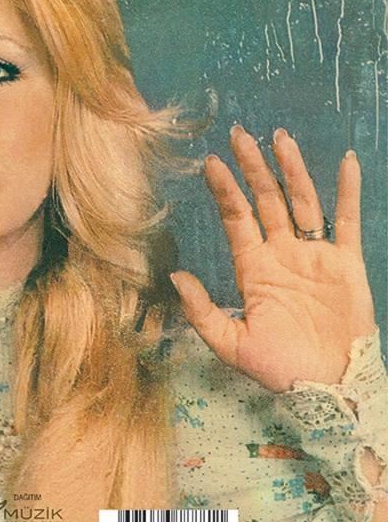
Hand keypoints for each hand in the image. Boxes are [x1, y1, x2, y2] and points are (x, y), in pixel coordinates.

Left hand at [171, 125, 376, 392]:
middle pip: (265, 200)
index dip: (225, 191)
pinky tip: (344, 162)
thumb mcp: (230, 343)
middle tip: (239, 134)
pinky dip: (347, 191)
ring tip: (279, 137)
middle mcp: (281, 254)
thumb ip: (202, 310)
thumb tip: (174, 275)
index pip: (237, 219)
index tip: (211, 162)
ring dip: (291, 170)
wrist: (328, 387)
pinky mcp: (345, 263)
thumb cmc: (279, 368)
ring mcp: (313, 255)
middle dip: (252, 168)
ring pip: (301, 202)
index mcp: (253, 268)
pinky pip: (346, 221)